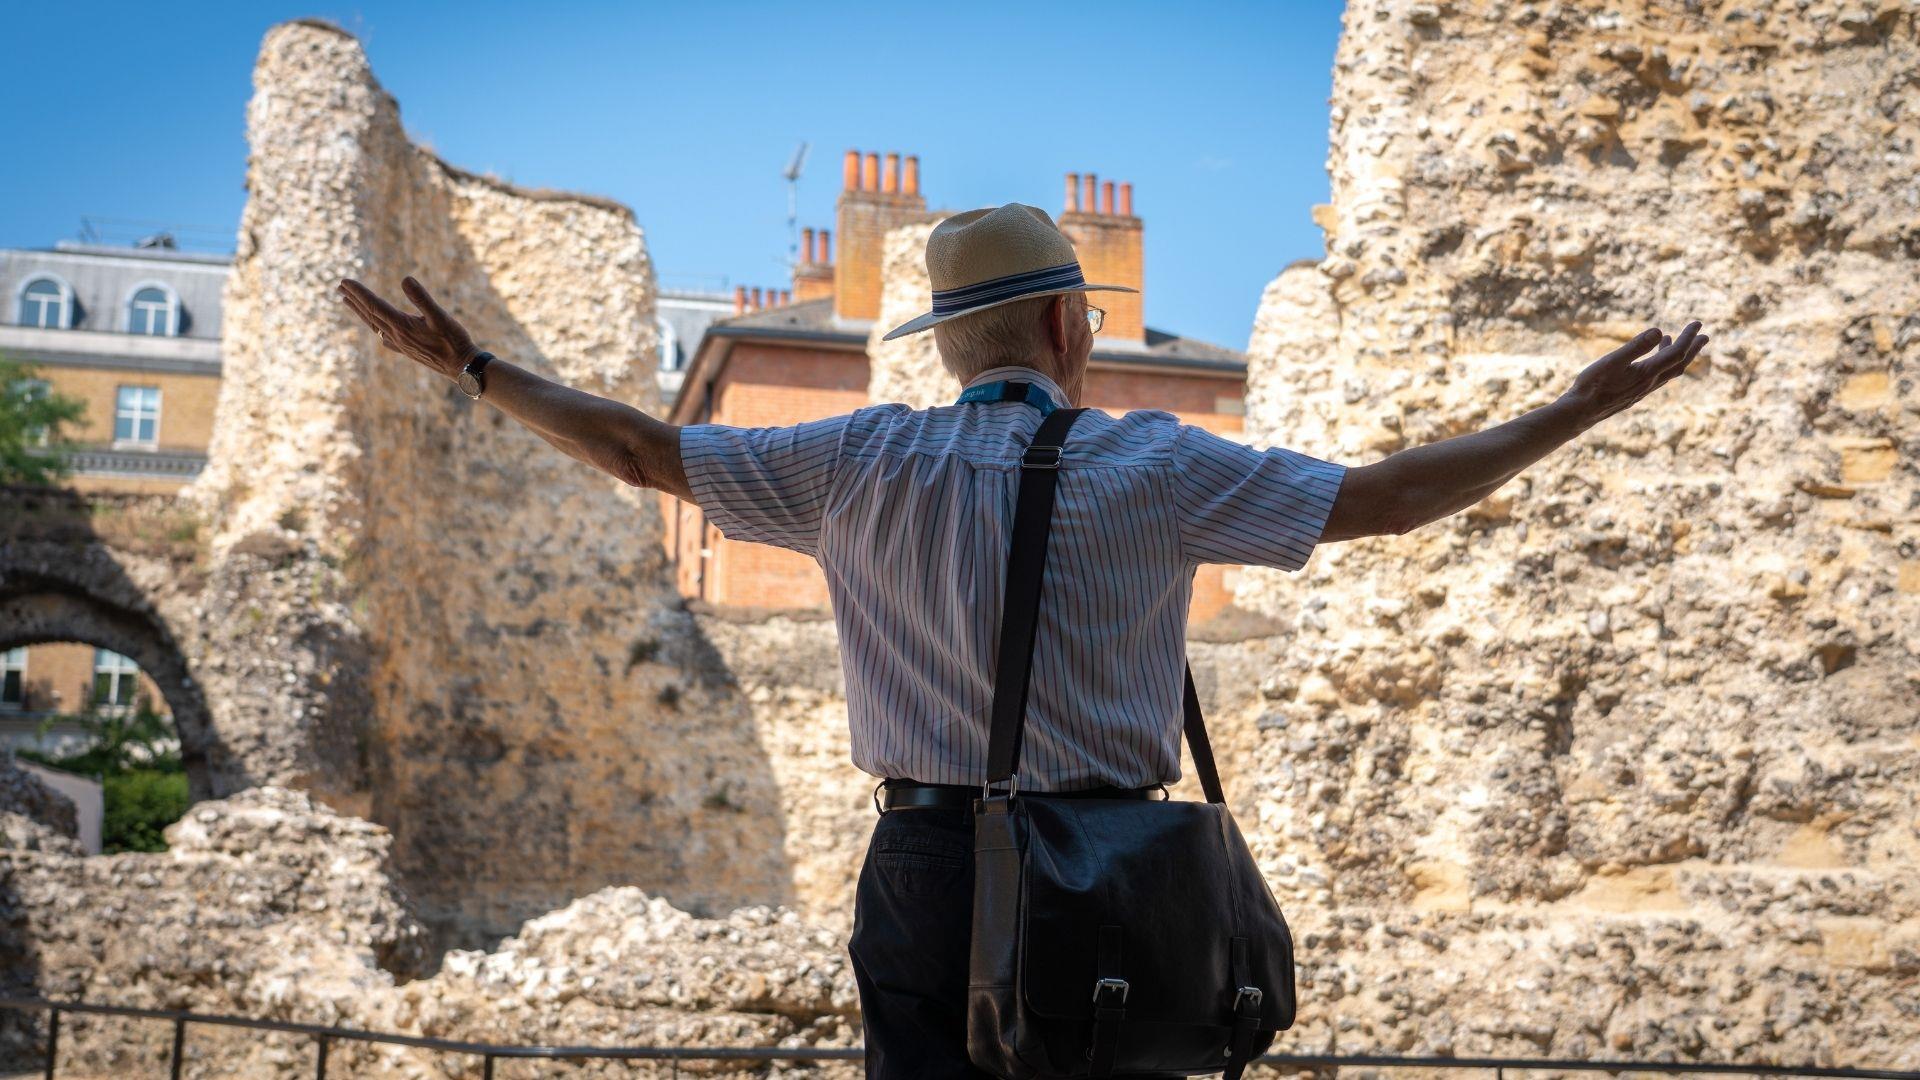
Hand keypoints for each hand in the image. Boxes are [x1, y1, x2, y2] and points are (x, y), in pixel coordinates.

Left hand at [335, 276, 481, 379]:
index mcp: (401, 325)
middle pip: (369, 315)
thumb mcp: (440, 316)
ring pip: (374, 325)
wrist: (461, 367)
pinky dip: (374, 327)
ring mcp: (400, 344)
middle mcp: (396, 336)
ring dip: (360, 312)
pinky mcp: (407, 350)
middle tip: (340, 287)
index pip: (374, 305)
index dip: (359, 292)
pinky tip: (376, 329)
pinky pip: (383, 336)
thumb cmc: (454, 341)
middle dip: (354, 299)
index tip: (345, 281)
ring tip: (347, 302)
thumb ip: (422, 298)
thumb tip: (405, 279)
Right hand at [1564, 321, 1707, 425]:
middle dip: (1693, 349)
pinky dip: (1662, 365)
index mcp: (1648, 373)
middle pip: (1679, 364)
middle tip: (1704, 336)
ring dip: (1678, 357)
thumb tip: (1659, 330)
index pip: (1676, 353)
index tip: (1697, 323)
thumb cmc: (1593, 385)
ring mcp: (1643, 390)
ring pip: (1669, 372)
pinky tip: (1651, 361)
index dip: (1688, 337)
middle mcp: (1650, 383)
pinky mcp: (1634, 393)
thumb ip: (1636, 346)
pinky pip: (1657, 377)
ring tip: (1673, 341)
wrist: (1580, 412)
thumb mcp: (1612, 361)